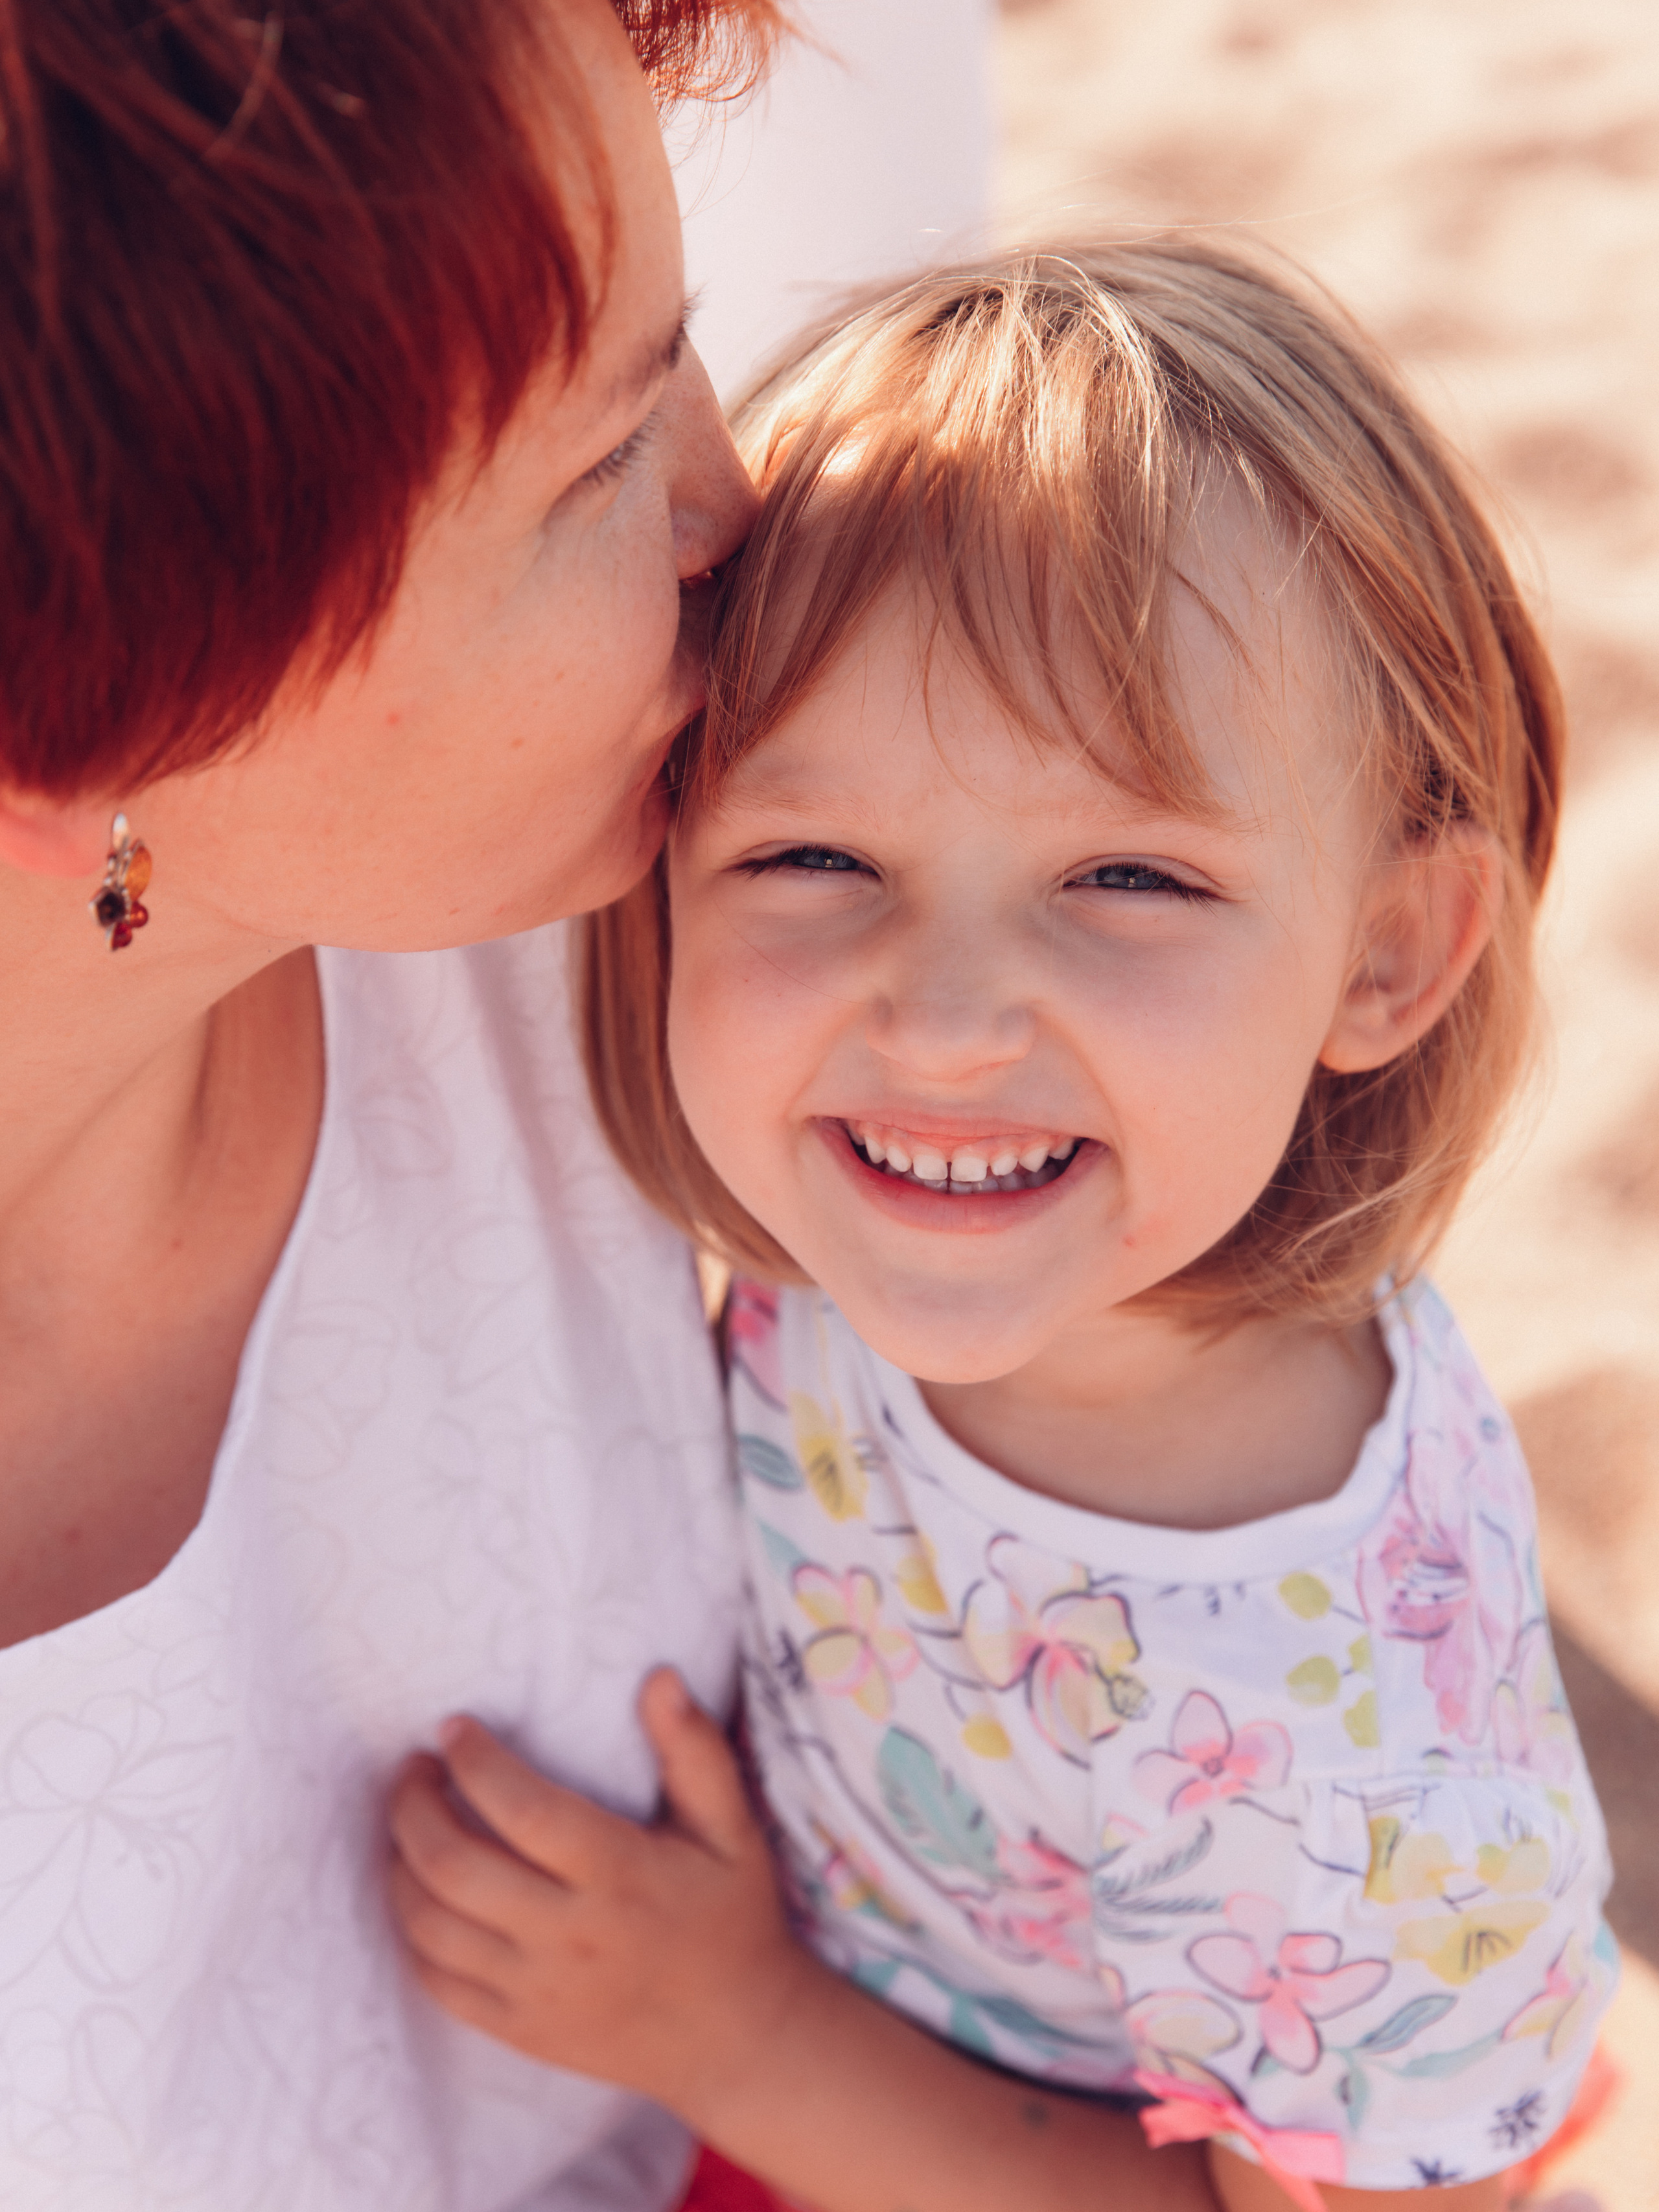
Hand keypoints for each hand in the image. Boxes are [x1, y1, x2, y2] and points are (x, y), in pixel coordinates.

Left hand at [386, 1668, 820, 2121]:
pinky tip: (421, 1893)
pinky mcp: (518, 2030)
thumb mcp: (732, 1830)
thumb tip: (659, 1678)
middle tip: (414, 1769)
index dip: (474, 1762)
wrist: (733, 2039)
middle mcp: (569, 1936)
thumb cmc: (731, 1917)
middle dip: (414, 1807)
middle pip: (454, 1867)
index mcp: (618, 1875)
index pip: (522, 1810)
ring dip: (401, 1866)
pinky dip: (412, 1932)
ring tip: (409, 1823)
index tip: (453, 1727)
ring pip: (431, 1926)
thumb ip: (695, 1752)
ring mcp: (537, 1991)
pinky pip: (437, 1982)